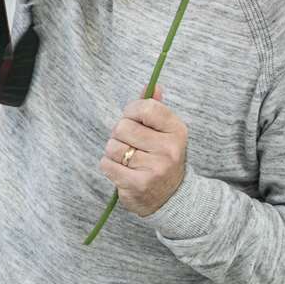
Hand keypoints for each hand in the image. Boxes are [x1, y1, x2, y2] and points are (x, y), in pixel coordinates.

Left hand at [98, 89, 187, 217]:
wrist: (170, 198)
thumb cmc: (161, 157)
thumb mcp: (164, 133)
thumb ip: (155, 108)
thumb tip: (153, 85)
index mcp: (177, 130)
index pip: (145, 107)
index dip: (131, 111)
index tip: (134, 120)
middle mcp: (169, 149)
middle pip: (123, 126)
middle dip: (120, 134)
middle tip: (131, 145)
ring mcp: (155, 168)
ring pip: (112, 146)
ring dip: (113, 152)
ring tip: (128, 159)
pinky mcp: (138, 184)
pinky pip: (106, 164)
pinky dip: (109, 166)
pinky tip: (122, 171)